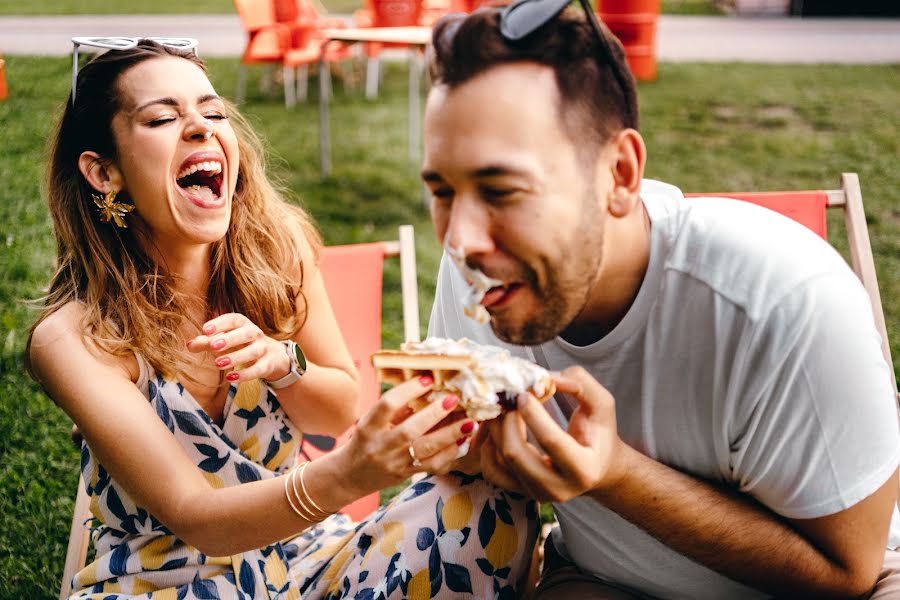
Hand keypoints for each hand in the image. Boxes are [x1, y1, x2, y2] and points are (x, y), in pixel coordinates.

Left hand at [186, 313, 288, 382]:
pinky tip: (230, 378)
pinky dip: (245, 375)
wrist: (271, 355)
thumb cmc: (241, 344)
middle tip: (213, 346)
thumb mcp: (224, 340)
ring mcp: (263, 349)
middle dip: (230, 339)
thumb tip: (189, 344)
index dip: (220, 323)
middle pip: (246, 333)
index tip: (205, 329)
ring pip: (252, 352)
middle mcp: (255, 333)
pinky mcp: (267, 364)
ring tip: (218, 363)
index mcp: (243, 323)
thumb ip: (206, 342)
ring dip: (236, 357)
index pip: (233, 319)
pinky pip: (258, 369)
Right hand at [333, 375, 477, 496]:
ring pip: (425, 451)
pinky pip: (432, 466)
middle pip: (409, 431)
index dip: (408, 391)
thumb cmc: (365, 441)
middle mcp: (381, 446)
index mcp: (368, 427)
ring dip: (449, 436)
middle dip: (434, 414)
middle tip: (453, 400)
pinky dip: (450, 454)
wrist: (350, 476)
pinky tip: (462, 442)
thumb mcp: (371, 422)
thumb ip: (396, 409)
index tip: (427, 379)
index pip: (387, 405)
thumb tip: (427, 389)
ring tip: (469, 423)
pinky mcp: (406, 475)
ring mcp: (394, 463)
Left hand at [482, 366, 625, 502]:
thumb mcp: (602, 405)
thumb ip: (581, 385)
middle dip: (507, 420)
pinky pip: (491, 470)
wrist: (598, 468)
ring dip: (495, 429)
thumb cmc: (599, 434)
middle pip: (516, 453)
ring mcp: (536, 493)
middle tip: (509, 398)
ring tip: (502, 408)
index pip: (550, 441)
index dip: (533, 414)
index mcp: (583, 469)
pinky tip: (497, 428)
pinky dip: (487, 446)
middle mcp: (558, 489)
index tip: (524, 393)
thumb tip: (547, 378)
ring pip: (499, 461)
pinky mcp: (520, 491)